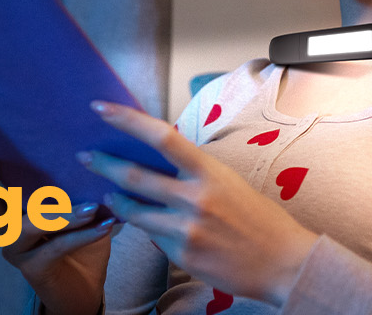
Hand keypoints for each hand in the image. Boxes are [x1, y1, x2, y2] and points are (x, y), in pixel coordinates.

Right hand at [0, 153, 113, 314]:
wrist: (85, 289)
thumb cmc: (80, 245)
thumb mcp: (76, 214)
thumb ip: (73, 193)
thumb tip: (91, 164)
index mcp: (12, 215)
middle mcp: (8, 233)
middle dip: (23, 190)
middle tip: (40, 168)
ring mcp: (17, 252)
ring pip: (32, 225)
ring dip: (64, 215)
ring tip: (92, 207)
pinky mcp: (33, 269)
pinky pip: (57, 246)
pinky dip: (83, 235)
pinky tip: (104, 227)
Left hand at [78, 100, 318, 306]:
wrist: (284, 263)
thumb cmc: (257, 218)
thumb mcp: (227, 182)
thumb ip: (192, 172)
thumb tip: (154, 161)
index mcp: (209, 171)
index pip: (161, 136)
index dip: (127, 120)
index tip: (101, 108)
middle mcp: (195, 198)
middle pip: (133, 175)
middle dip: (103, 164)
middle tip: (86, 157)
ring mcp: (185, 229)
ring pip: (133, 210)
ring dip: (116, 199)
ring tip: (109, 193)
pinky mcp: (181, 255)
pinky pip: (153, 238)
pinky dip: (150, 230)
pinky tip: (157, 227)